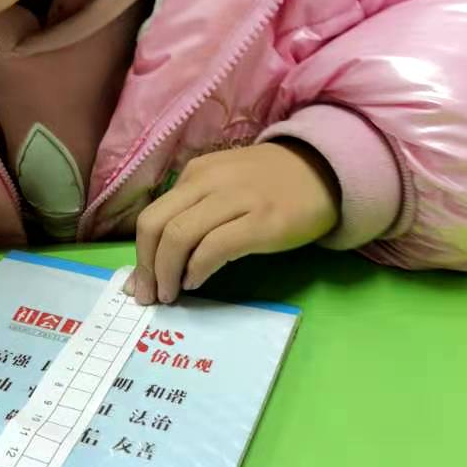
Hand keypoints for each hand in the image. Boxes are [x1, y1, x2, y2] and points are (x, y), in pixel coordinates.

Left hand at [128, 141, 340, 304]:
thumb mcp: (224, 185)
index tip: (139, 285)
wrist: (327, 170)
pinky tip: (197, 282)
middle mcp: (209, 181)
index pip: (151, 216)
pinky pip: (214, 247)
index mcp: (196, 174)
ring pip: (179, 236)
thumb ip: (192, 213)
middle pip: (155, 225)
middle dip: (146, 267)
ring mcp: (236, 200)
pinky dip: (198, 269)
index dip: (139, 255)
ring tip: (171, 294)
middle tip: (149, 296)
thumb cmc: (271, 185)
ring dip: (167, 273)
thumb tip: (155, 261)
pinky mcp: (262, 222)